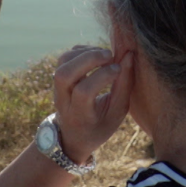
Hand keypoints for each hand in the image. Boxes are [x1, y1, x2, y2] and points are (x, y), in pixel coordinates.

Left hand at [52, 46, 134, 164]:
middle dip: (89, 59)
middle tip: (110, 55)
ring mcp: (56, 89)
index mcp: (79, 116)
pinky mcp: (57, 78)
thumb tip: (129, 55)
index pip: (84, 91)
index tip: (119, 69)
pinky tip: (98, 56)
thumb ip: (124, 85)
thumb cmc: (100, 125)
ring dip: (85, 52)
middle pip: (64, 74)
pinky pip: (65, 57)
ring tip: (106, 55)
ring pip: (63, 62)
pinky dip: (82, 51)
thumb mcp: (117, 112)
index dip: (102, 76)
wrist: (73, 136)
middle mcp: (62, 101)